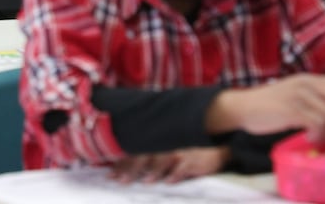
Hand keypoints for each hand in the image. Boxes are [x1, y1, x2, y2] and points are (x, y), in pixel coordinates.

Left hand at [108, 147, 228, 183]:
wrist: (214, 142)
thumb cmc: (186, 146)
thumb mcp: (166, 145)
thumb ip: (148, 153)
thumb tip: (125, 166)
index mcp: (156, 143)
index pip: (135, 151)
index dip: (122, 162)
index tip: (110, 173)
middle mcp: (165, 145)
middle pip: (144, 156)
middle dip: (131, 168)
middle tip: (119, 180)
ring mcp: (180, 152)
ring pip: (163, 160)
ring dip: (154, 171)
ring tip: (144, 182)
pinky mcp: (195, 160)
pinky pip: (184, 167)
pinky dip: (177, 174)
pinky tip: (169, 182)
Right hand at [208, 74, 324, 143]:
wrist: (241, 107)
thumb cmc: (266, 106)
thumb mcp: (293, 96)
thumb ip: (313, 100)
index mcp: (307, 80)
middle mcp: (305, 84)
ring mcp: (298, 96)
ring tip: (319, 138)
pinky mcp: (291, 109)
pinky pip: (318, 123)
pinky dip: (319, 135)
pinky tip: (310, 138)